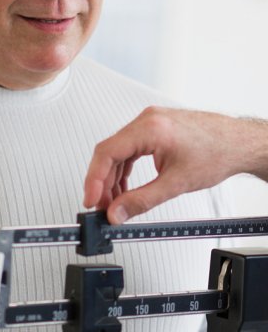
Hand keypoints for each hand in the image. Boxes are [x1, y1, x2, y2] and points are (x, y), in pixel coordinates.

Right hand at [83, 107, 249, 223]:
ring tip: (116, 201)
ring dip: (114, 178)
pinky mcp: (153, 127)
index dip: (94, 179)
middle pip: (109, 152)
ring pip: (118, 151)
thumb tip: (117, 212)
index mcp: (149, 128)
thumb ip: (142, 200)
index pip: (107, 152)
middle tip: (103, 206)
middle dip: (103, 182)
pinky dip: (125, 168)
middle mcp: (146, 120)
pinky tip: (126, 186)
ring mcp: (149, 121)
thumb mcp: (176, 183)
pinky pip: (129, 148)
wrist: (240, 143)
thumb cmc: (218, 154)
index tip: (91, 200)